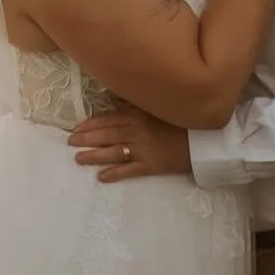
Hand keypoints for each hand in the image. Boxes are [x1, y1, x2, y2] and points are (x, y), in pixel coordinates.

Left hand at [69, 107, 193, 182]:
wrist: (204, 139)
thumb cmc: (180, 120)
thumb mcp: (157, 106)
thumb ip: (135, 103)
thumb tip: (114, 97)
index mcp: (137, 115)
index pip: (107, 119)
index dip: (90, 124)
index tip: (76, 128)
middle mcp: (136, 131)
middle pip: (106, 135)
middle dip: (86, 139)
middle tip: (70, 142)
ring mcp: (142, 150)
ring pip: (112, 152)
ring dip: (93, 156)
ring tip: (78, 158)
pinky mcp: (151, 165)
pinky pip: (128, 170)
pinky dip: (114, 174)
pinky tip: (101, 177)